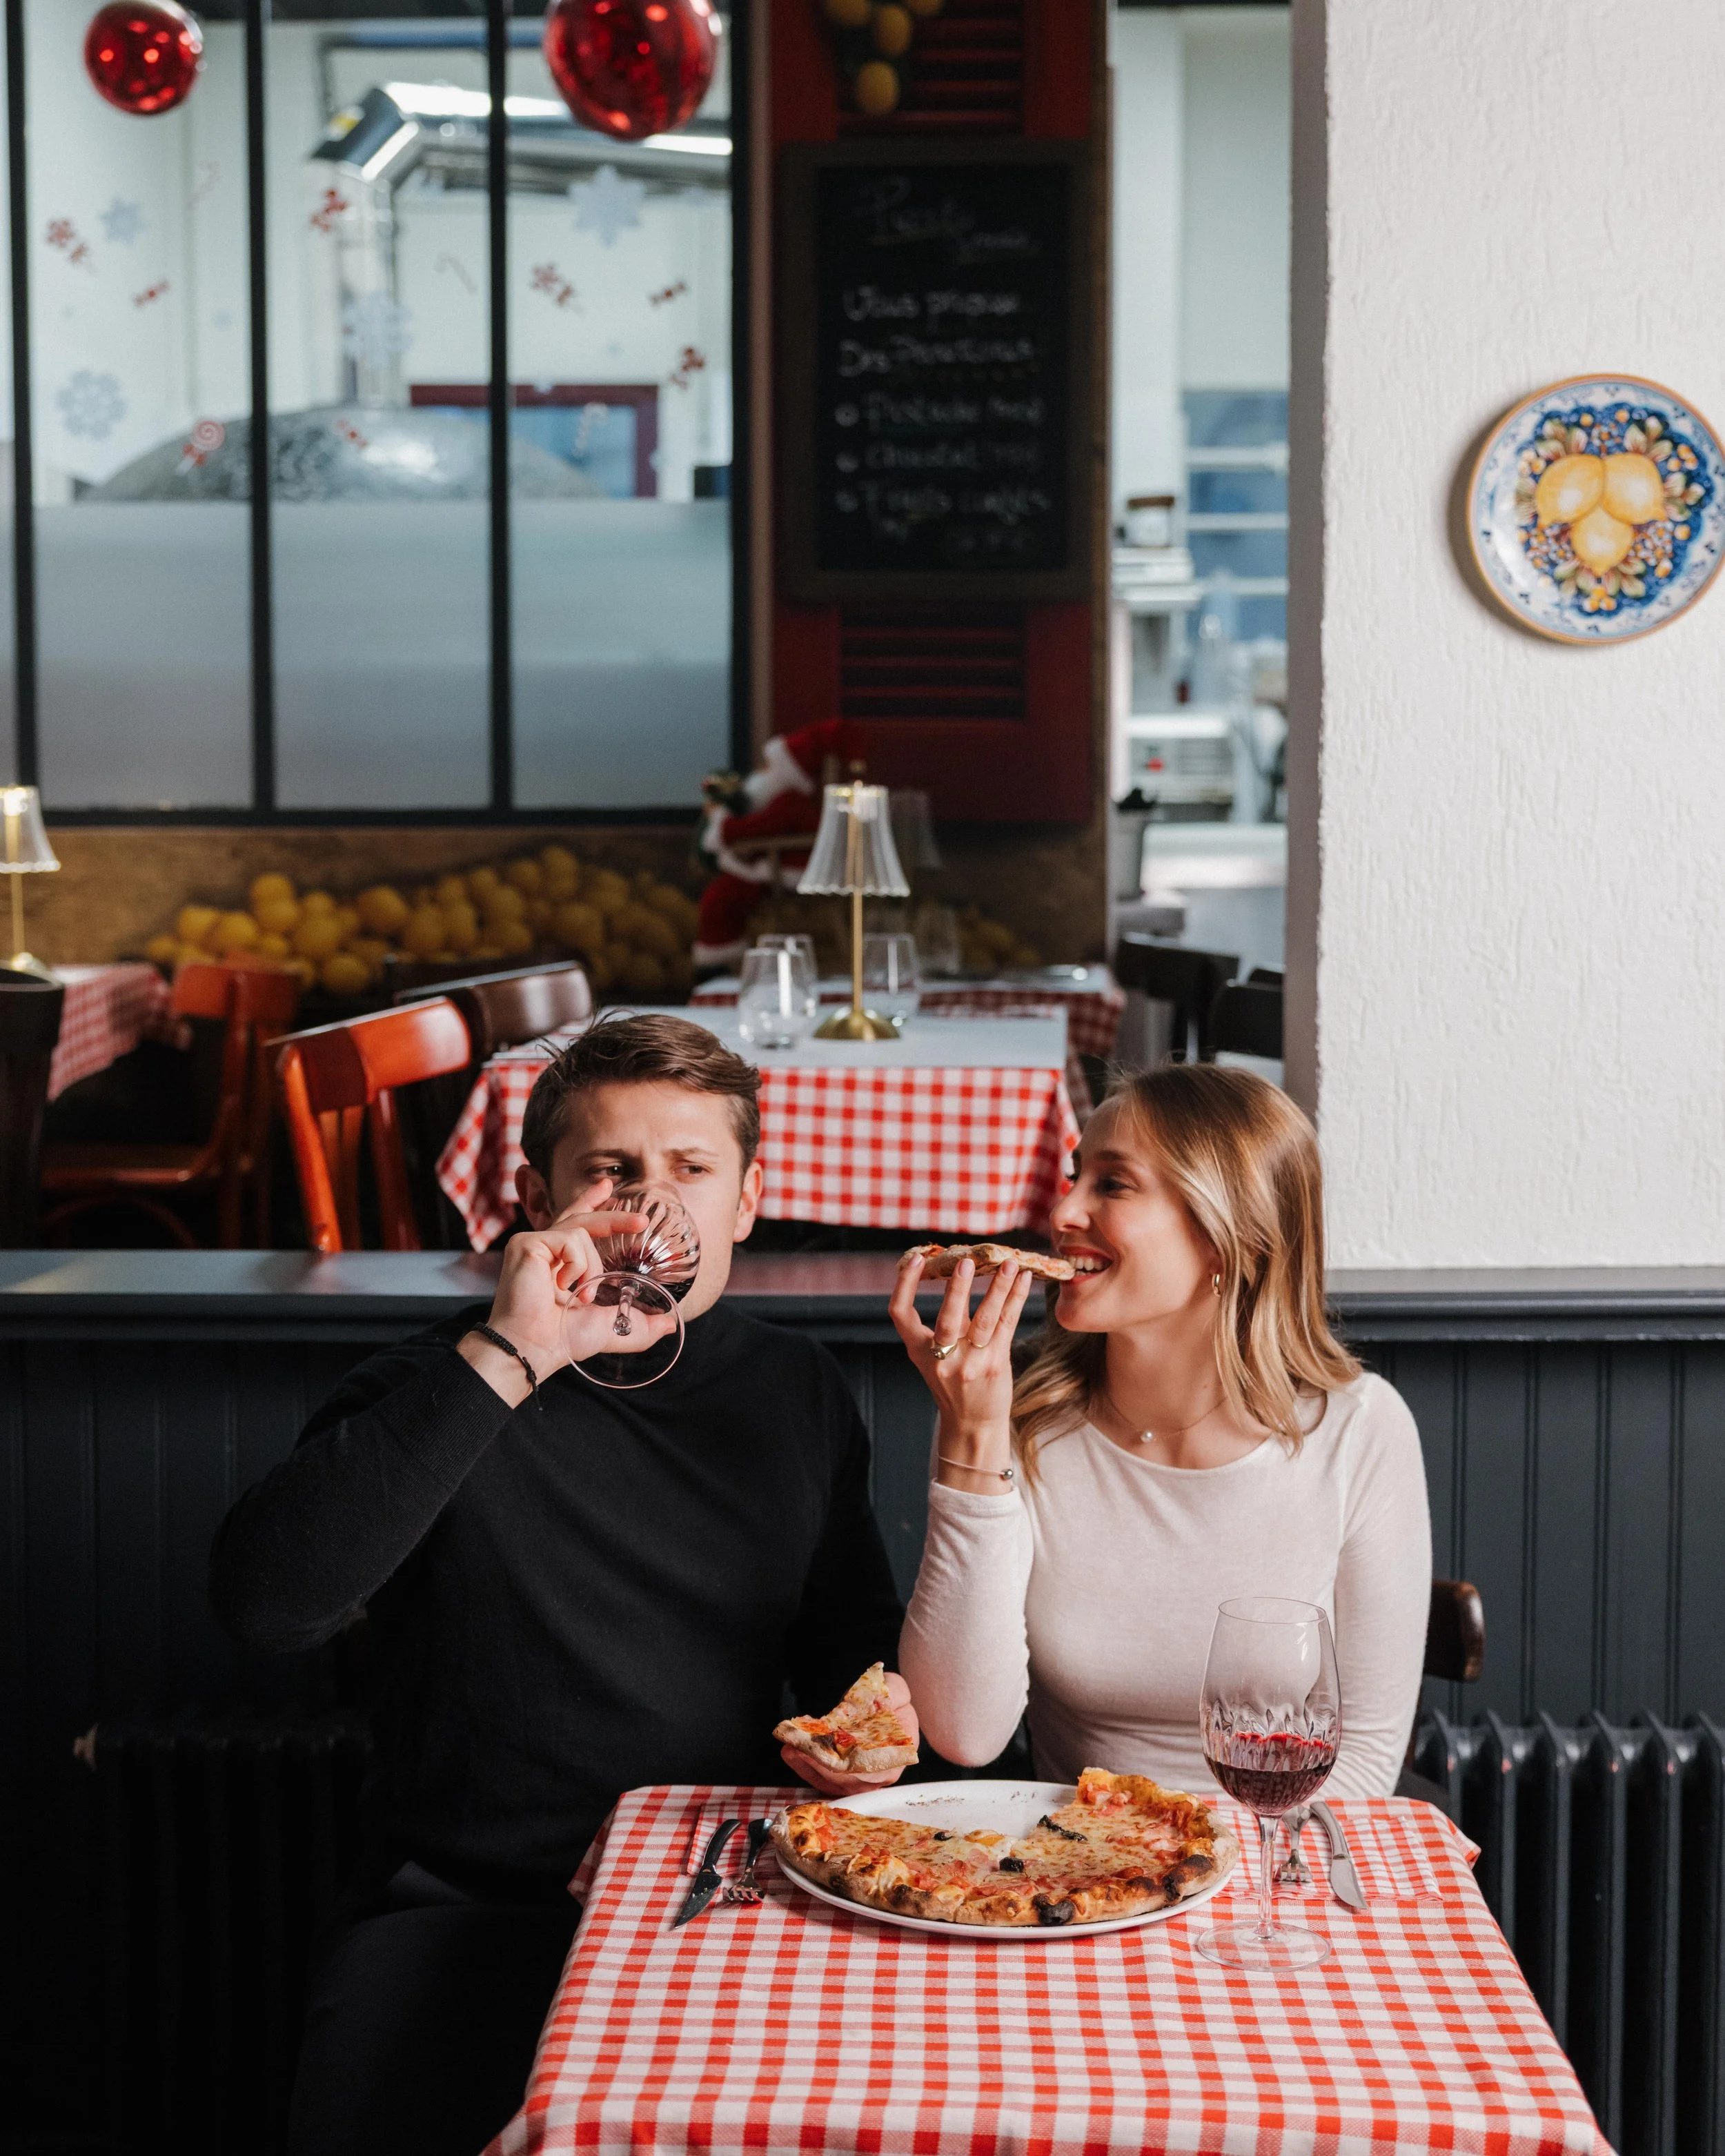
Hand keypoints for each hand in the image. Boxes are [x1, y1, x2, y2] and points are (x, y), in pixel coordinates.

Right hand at [474, 1181, 662, 1383]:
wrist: (533, 1348)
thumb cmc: (562, 1340)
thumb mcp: (612, 1328)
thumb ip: (640, 1324)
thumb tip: (670, 1325)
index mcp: (559, 1264)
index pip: (576, 1225)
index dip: (590, 1203)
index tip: (607, 1188)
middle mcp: (544, 1250)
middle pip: (582, 1218)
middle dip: (613, 1217)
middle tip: (641, 1221)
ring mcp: (533, 1244)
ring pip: (581, 1232)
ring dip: (592, 1267)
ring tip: (581, 1297)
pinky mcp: (526, 1244)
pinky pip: (570, 1240)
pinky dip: (577, 1265)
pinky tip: (561, 1287)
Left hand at [780, 1673, 920, 1795]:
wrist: (884, 1705)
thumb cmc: (891, 1700)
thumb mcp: (896, 1690)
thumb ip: (894, 1694)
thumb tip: (883, 1699)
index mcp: (893, 1759)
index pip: (870, 1772)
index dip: (848, 1768)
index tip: (828, 1756)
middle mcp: (874, 1776)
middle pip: (845, 1783)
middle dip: (819, 1768)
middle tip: (797, 1750)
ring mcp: (855, 1778)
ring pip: (829, 1783)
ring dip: (806, 1768)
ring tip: (789, 1749)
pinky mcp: (838, 1774)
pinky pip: (820, 1777)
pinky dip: (804, 1766)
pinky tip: (790, 1750)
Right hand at [889, 1250, 1032, 1468]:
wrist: (973, 1424)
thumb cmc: (954, 1385)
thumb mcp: (936, 1358)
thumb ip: (945, 1326)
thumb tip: (960, 1275)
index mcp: (919, 1351)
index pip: (900, 1313)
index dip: (904, 1284)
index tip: (916, 1258)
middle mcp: (942, 1358)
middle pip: (947, 1318)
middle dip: (957, 1289)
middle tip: (966, 1262)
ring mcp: (970, 1363)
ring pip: (985, 1319)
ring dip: (999, 1287)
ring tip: (1010, 1263)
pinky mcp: (996, 1364)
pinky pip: (1007, 1325)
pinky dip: (1016, 1299)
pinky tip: (1025, 1280)